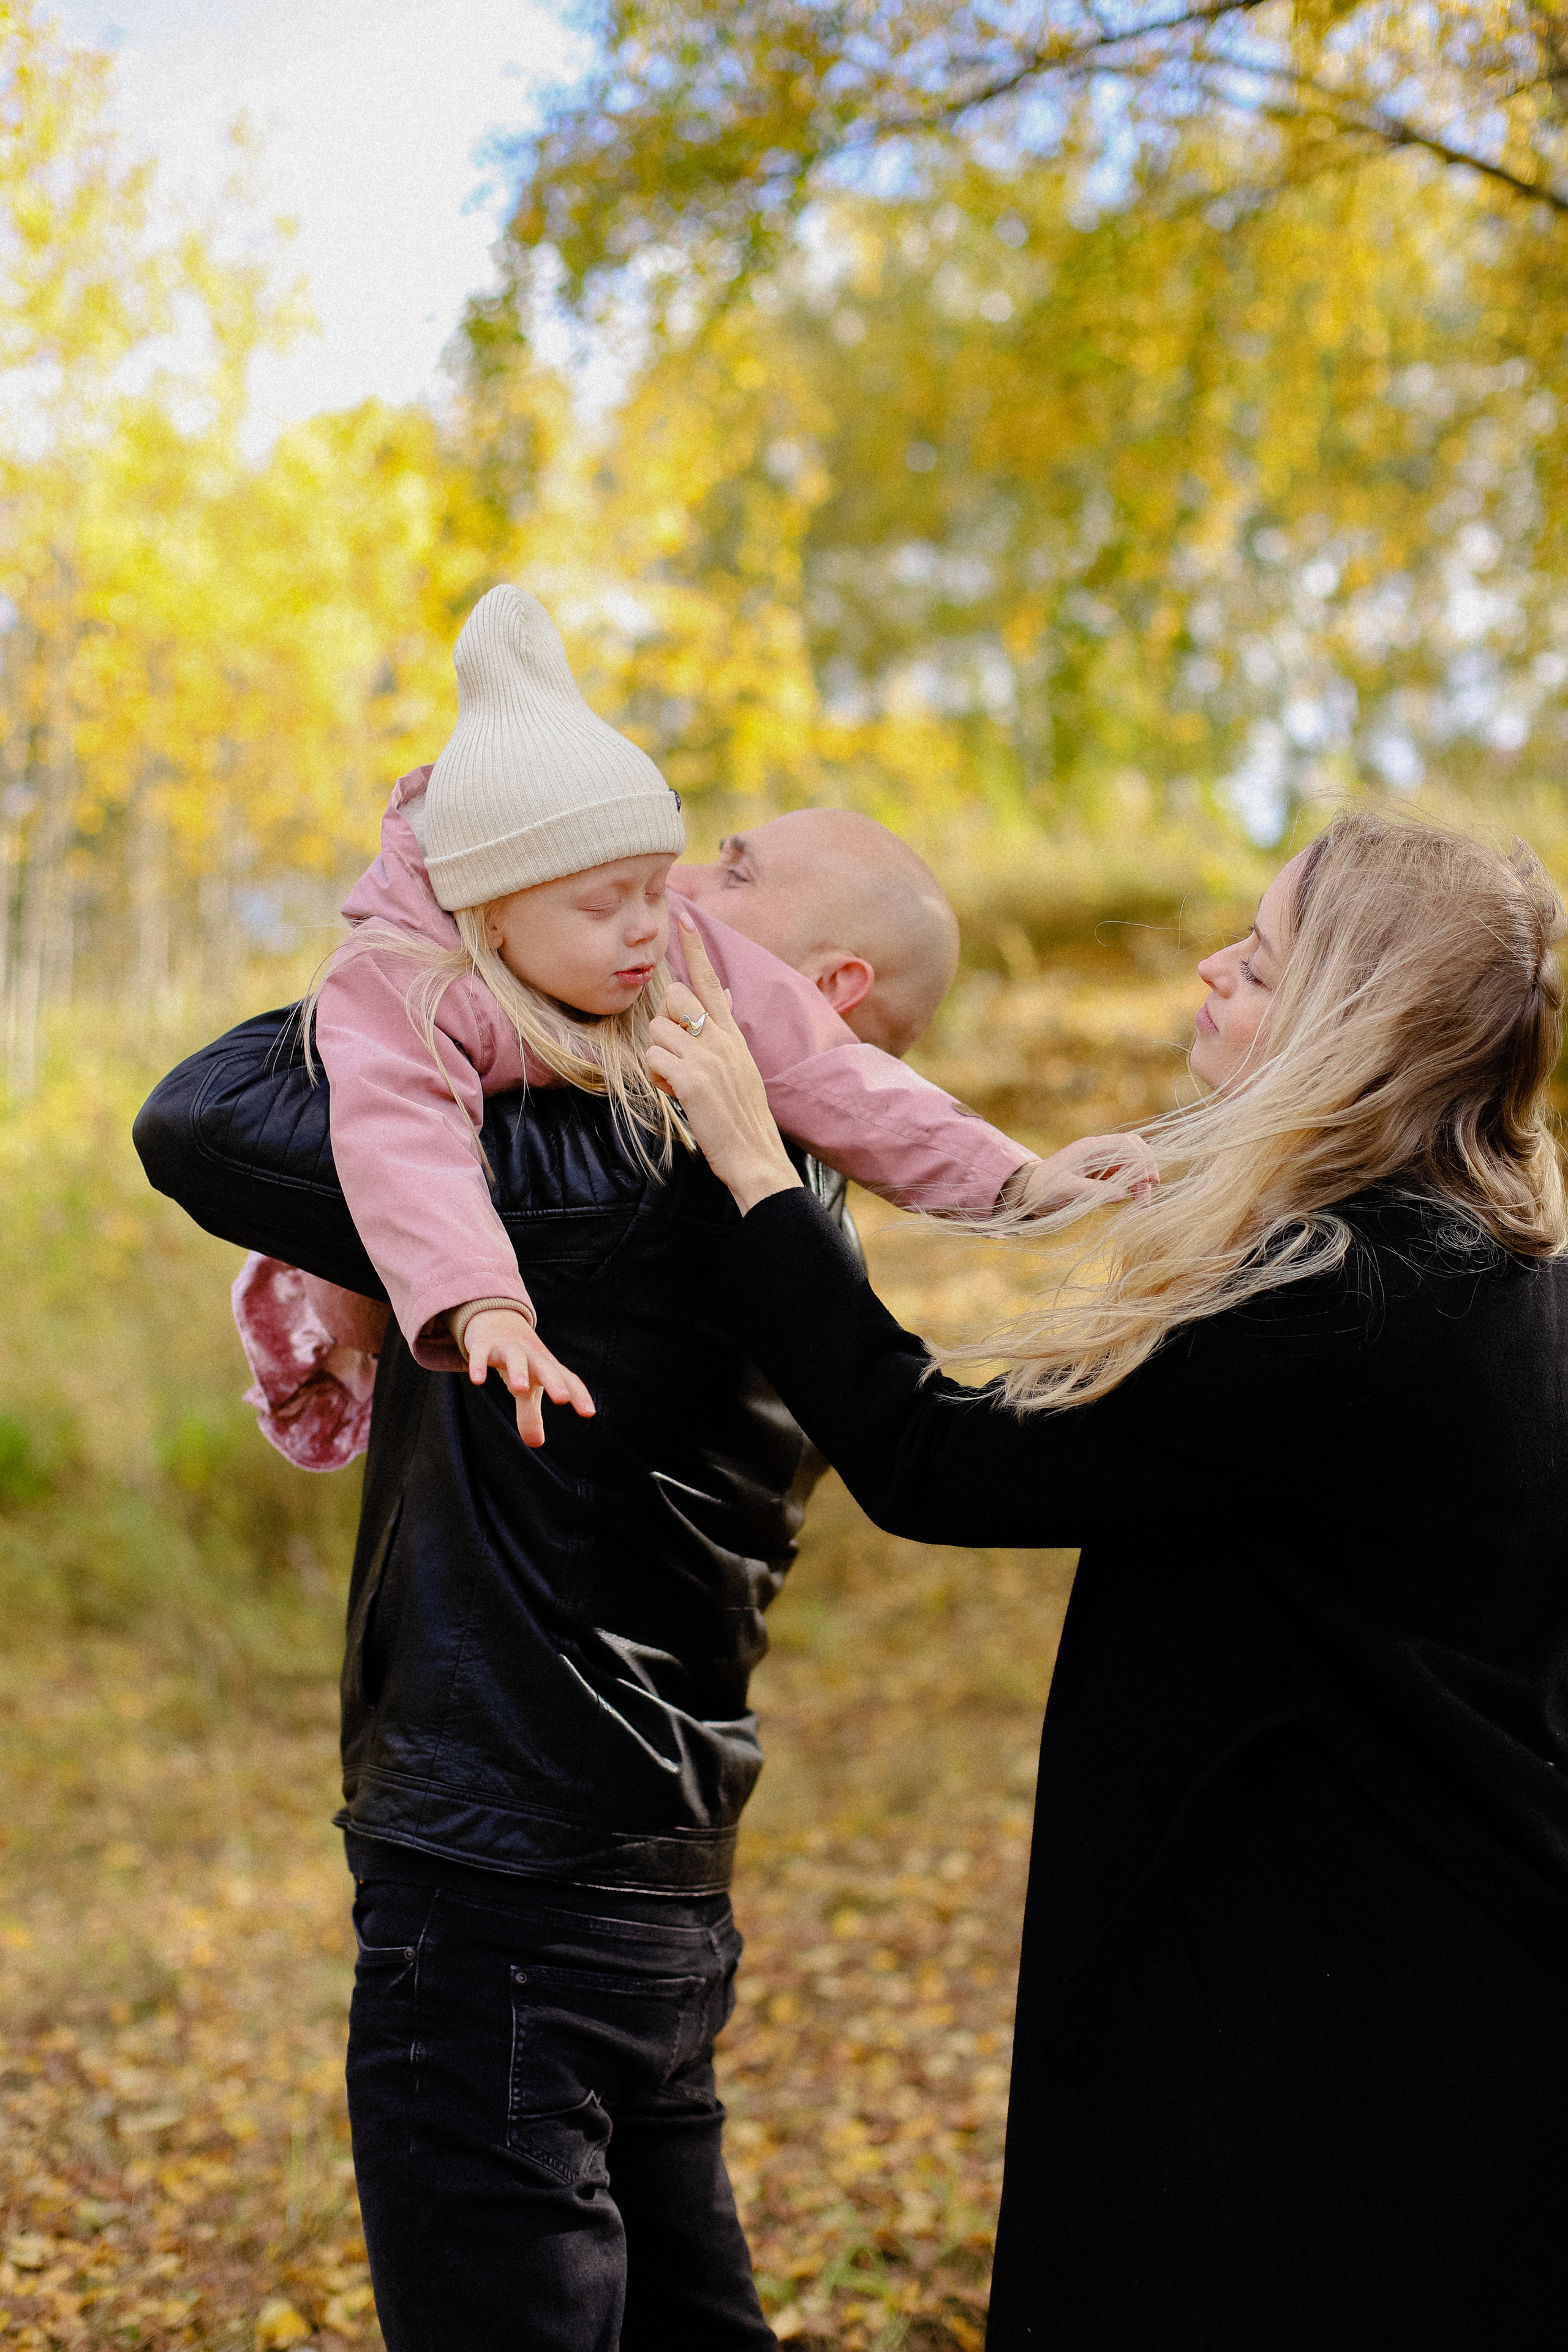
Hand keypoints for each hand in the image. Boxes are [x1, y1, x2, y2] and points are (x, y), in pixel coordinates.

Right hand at [458, 1309, 595, 1447]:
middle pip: (545, 1367)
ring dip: (519, 1371)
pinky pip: (481, 1353)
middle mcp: (531, 1354)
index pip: (567, 1379)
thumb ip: (530, 1413)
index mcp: (546, 1366)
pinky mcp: (484, 1343)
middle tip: (562, 1399)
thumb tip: (536, 1444)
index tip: (589, 1413)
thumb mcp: (526, 1387)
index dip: (579, 1395)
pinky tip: (477, 1381)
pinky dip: (479, 1364)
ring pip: (516, 1357)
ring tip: (520, 1389)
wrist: (496, 1319)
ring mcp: (508, 1346)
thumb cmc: (520, 1360)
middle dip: (553, 1381)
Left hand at [646, 915, 803, 1213]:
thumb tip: (721, 994)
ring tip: (677, 1082)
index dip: (695, 949)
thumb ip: (725, 1032)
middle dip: (663, 1022)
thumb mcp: (741, 1066)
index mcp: (732, 1036)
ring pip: (657, 1031)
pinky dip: (656, 1078)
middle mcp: (722, 1040)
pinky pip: (653, 1060)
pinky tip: (674, 1095)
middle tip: (676, 1054)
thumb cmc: (741, 1116)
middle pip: (674, 998)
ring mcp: (708, 1058)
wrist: (756, 1157)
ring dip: (658, 1058)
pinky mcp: (693, 1080)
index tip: (684, 918)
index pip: (710, 981)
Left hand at [999, 1133, 1158, 1218]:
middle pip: (1133, 1151)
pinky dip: (1132, 1184)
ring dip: (1140, 1180)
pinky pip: (1124, 1173)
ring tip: (1142, 1204)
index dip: (1142, 1160)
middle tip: (1147, 1195)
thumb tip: (1121, 1194)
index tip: (1149, 1181)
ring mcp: (1100, 1160)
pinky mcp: (1100, 1172)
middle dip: (1145, 1169)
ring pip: (1131, 1163)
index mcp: (1090, 1148)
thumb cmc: (1043, 1189)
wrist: (1027, 1191)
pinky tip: (1133, 1199)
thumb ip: (1092, 1191)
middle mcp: (1097, 1150)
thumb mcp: (1065, 1191)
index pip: (1126, 1144)